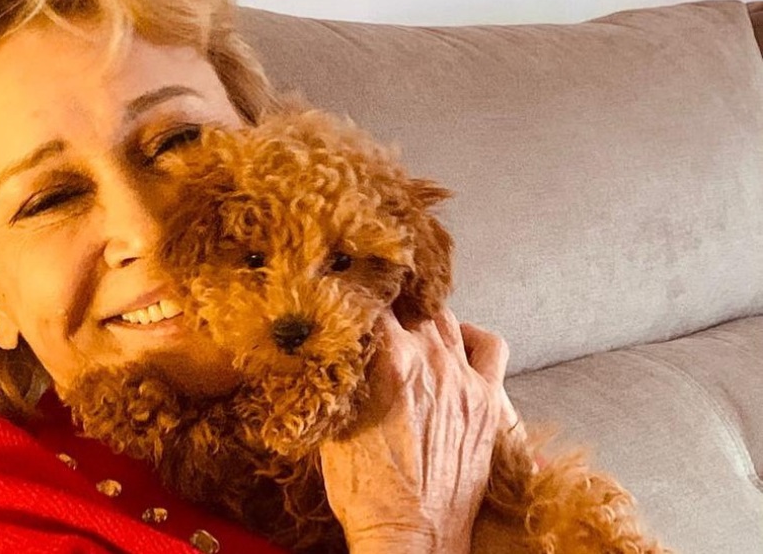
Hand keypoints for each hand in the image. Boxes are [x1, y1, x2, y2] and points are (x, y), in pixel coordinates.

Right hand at [319, 307, 510, 553]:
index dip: (357, 295)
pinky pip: (490, 346)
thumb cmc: (367, 493)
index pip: (373, 302)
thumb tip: (333, 350)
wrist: (413, 538)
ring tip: (407, 323)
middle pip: (408, 304)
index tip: (348, 295)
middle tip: (373, 308)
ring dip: (422, 316)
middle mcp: (429, 361)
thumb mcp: (333, 428)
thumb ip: (340, 379)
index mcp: (388, 362)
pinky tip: (454, 342)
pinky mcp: (488, 400)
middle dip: (388, 303)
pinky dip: (471, 335)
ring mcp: (464, 378)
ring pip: (444, 318)